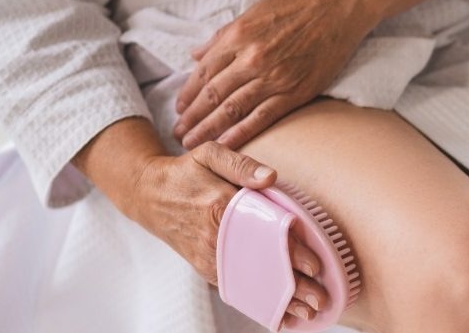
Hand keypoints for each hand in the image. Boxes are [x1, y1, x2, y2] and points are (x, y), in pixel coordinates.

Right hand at [74, 120, 328, 321]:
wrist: (148, 195)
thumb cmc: (185, 173)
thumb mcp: (209, 154)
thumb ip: (241, 165)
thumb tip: (270, 176)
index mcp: (220, 208)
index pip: (264, 236)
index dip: (292, 253)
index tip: (315, 266)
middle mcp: (215, 238)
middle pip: (261, 267)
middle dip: (292, 288)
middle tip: (320, 300)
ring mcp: (208, 257)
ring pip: (248, 284)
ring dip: (278, 301)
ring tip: (305, 314)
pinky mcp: (205, 267)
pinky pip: (234, 287)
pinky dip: (256, 301)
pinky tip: (277, 313)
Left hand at [172, 0, 378, 149]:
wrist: (338, 8)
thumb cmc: (296, 6)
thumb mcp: (253, 12)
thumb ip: (222, 36)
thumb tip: (196, 55)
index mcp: (237, 36)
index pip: (203, 72)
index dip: (188, 94)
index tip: (179, 109)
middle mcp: (250, 58)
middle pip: (212, 95)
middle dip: (191, 118)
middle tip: (178, 134)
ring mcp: (273, 78)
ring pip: (231, 110)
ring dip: (208, 130)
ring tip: (192, 143)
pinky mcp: (294, 92)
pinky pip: (261, 118)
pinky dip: (241, 134)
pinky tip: (225, 145)